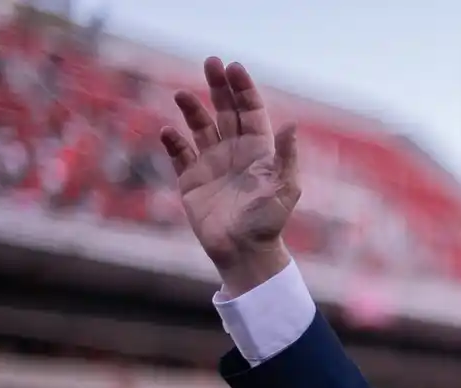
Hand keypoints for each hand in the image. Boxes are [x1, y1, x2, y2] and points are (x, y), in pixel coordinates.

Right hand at [159, 57, 299, 294]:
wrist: (244, 252)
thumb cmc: (269, 222)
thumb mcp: (284, 189)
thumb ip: (286, 156)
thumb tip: (292, 124)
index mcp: (260, 152)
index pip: (251, 112)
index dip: (244, 90)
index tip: (234, 68)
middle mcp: (235, 153)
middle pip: (226, 111)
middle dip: (219, 87)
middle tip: (211, 62)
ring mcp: (212, 164)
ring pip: (200, 127)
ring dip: (192, 109)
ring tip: (183, 94)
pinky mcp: (192, 180)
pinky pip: (179, 154)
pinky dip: (173, 141)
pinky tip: (169, 131)